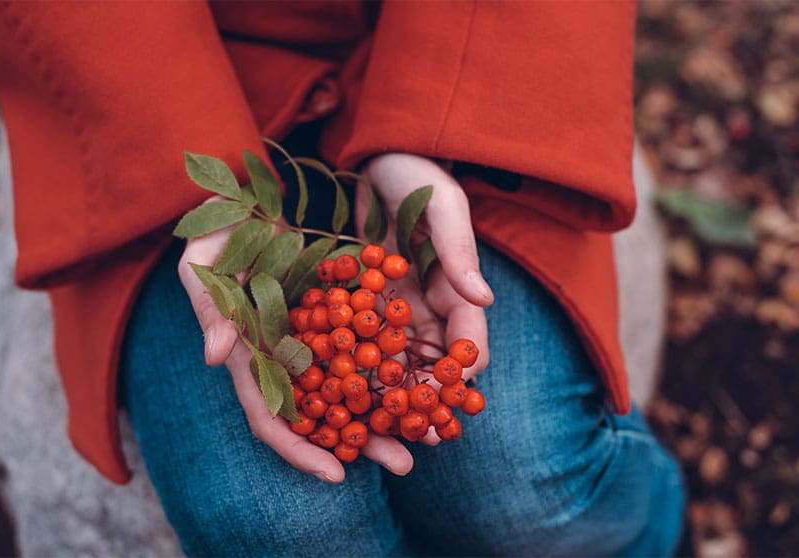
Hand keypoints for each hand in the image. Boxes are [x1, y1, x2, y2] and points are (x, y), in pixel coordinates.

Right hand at [177, 199, 413, 482]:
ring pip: (351, 381)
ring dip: (385, 409)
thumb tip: (214, 357)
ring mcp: (315, 334)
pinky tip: (424, 376)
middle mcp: (284, 354)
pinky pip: (368, 342)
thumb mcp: (205, 259)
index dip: (298, 448)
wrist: (253, 193)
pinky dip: (391, 363)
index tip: (336, 477)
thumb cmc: (219, 226)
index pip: (270, 414)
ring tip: (426, 432)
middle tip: (405, 464)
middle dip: (359, 440)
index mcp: (249, 354)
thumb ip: (208, 306)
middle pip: (321, 411)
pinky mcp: (340, 310)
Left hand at [358, 154, 493, 440]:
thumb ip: (460, 249)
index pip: (470, 336)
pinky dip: (356, 370)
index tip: (455, 397)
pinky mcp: (359, 304)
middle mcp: (426, 305)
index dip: (466, 369)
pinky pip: (360, 342)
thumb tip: (486, 298)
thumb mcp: (443, 205)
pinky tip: (341, 396)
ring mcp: (393, 307)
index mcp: (454, 286)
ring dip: (393, 396)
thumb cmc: (415, 175)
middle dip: (430, 397)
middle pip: (434, 360)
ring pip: (397, 361)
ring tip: (382, 431)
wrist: (373, 158)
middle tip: (422, 436)